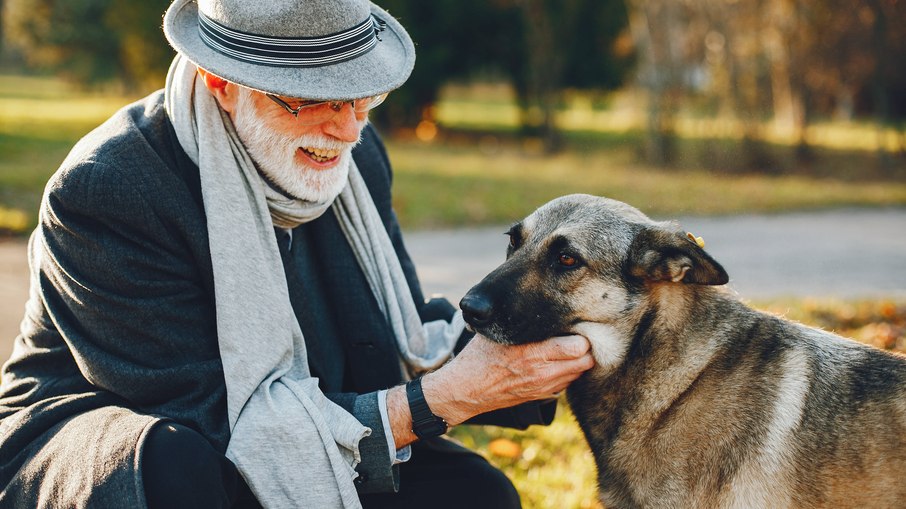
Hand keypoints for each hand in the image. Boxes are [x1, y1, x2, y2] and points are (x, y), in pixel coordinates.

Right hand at [422, 333, 594, 425]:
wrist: (466, 389)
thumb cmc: (480, 355)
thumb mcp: (498, 332)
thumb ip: (521, 321)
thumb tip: (538, 299)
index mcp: (534, 352)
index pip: (578, 346)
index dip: (582, 334)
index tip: (575, 325)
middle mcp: (543, 372)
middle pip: (585, 360)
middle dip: (585, 347)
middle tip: (577, 335)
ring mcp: (544, 387)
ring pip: (579, 373)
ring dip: (578, 361)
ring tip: (568, 348)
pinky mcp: (541, 396)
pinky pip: (567, 383)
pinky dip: (568, 373)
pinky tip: (556, 363)